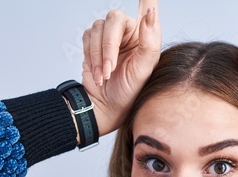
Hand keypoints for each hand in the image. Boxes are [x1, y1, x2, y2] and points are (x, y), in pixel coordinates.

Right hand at [81, 0, 161, 136]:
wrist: (105, 106)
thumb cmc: (128, 91)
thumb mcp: (144, 69)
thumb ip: (150, 41)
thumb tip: (150, 14)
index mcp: (146, 34)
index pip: (148, 8)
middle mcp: (129, 31)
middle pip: (114, 18)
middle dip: (109, 45)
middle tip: (109, 68)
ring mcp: (111, 36)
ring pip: (98, 28)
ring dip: (98, 55)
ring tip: (104, 75)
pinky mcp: (94, 42)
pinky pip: (87, 37)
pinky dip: (90, 57)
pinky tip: (97, 73)